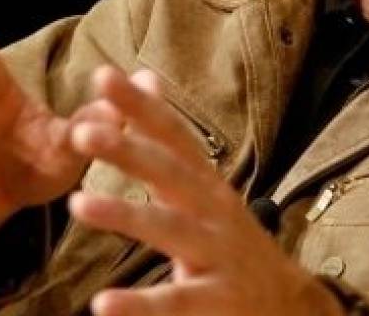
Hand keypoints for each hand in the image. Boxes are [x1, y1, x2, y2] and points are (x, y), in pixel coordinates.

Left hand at [67, 68, 343, 315]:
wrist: (290, 305)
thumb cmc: (231, 240)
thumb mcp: (205, 186)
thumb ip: (168, 138)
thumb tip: (145, 75)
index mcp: (206, 183)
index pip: (172, 135)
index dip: (140, 106)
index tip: (103, 76)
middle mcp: (214, 211)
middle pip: (170, 173)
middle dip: (128, 149)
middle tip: (82, 131)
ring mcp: (218, 254)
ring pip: (169, 229)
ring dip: (124, 215)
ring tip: (79, 204)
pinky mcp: (216, 301)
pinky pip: (173, 301)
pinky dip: (139, 305)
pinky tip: (102, 303)